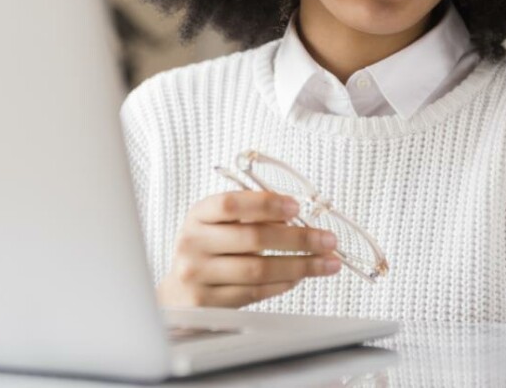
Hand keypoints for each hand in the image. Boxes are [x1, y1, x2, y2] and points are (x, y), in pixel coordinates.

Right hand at [156, 191, 340, 307]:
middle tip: (327, 239)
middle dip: (298, 239)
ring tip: (326, 262)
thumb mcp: (218, 224)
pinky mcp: (209, 303)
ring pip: (259, 270)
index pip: (231, 204)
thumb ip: (250, 216)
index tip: (296, 206)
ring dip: (300, 266)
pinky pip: (255, 292)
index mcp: (198, 216)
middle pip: (252, 238)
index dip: (266, 203)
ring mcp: (198, 275)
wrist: (178, 293)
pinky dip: (283, 284)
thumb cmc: (207, 251)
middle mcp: (194, 243)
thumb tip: (295, 216)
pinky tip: (300, 277)